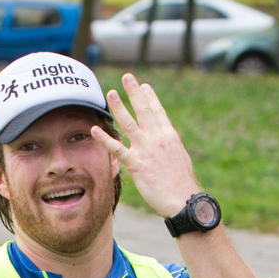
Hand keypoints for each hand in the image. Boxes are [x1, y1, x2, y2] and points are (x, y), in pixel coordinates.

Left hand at [91, 74, 199, 218]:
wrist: (183, 200)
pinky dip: (105, 139)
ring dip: (119, 107)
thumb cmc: (182, 184)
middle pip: (144, 111)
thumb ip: (169, 148)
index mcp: (170, 137)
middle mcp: (158, 139)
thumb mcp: (179, 159)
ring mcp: (146, 150)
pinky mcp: (137, 164)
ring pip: (129, 124)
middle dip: (134, 92)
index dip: (149, 97)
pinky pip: (117, 149)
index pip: (158, 112)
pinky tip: (95, 130)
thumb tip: (166, 144)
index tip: (143, 85)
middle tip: (127, 77)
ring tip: (110, 93)